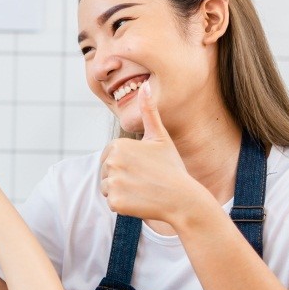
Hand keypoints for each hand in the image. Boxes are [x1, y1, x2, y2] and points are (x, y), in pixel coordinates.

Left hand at [99, 82, 204, 222]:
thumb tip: (144, 85)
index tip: (143, 166)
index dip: (126, 163)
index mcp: (119, 145)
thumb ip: (149, 111)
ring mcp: (113, 183)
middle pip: (106, 172)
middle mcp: (112, 162)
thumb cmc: (172, 167)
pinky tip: (140, 201)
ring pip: (107, 187)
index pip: (110, 156)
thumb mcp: (160, 137)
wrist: (183, 199)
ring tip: (143, 189)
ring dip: (121, 191)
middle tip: (144, 179)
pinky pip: (111, 202)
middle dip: (122, 177)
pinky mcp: (115, 202)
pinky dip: (124, 205)